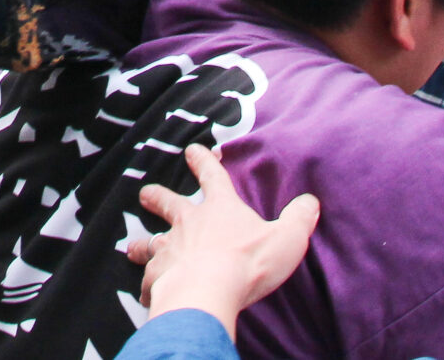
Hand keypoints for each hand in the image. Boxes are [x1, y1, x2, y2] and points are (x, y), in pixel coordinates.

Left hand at [126, 145, 318, 331]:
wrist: (208, 292)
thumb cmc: (247, 263)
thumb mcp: (287, 239)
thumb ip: (299, 219)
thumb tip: (311, 201)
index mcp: (219, 210)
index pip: (212, 177)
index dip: (204, 161)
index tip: (194, 149)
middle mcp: (189, 224)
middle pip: (169, 204)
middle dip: (157, 197)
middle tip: (145, 193)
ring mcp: (170, 250)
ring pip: (151, 243)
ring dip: (142, 246)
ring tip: (131, 247)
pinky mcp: (159, 277)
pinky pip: (149, 282)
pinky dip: (147, 287)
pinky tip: (145, 293)